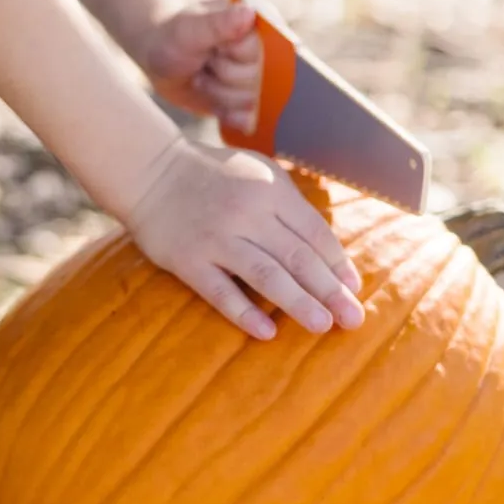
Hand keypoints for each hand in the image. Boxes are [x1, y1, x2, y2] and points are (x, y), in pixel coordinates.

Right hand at [128, 137, 364, 339]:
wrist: (149, 171)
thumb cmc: (212, 176)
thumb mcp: (258, 172)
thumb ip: (290, 205)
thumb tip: (328, 252)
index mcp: (270, 190)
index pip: (315, 233)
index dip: (337, 263)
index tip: (354, 289)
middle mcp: (246, 213)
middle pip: (297, 258)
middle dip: (330, 290)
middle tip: (354, 319)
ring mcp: (215, 238)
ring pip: (266, 275)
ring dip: (298, 303)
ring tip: (323, 326)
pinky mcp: (187, 259)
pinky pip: (220, 291)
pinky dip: (244, 312)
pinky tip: (267, 332)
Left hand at [140, 0, 261, 133]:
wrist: (157, 58)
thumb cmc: (173, 36)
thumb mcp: (190, 27)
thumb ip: (218, 22)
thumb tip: (249, 12)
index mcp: (259, 21)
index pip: (270, 48)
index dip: (237, 54)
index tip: (215, 47)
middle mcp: (265, 48)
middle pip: (262, 77)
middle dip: (226, 75)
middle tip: (205, 62)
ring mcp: (257, 75)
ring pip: (253, 100)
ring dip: (221, 94)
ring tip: (203, 77)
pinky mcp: (245, 99)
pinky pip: (250, 117)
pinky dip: (232, 115)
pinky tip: (215, 105)